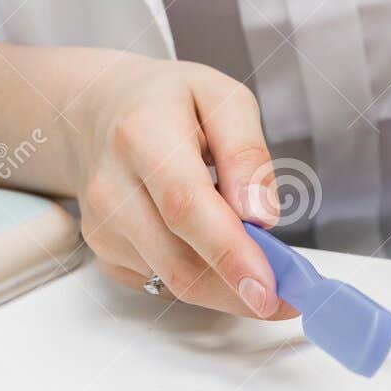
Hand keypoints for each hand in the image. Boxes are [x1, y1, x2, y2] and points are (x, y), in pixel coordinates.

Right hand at [68, 53, 297, 318]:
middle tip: (290, 292)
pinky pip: (164, 284)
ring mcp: (103, 227)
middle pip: (180, 260)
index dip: (230, 253)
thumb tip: (261, 215)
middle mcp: (112, 188)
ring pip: (176, 282)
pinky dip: (205, 279)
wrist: (100, 112)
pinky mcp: (106, 253)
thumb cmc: (168, 102)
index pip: (186, 206)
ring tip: (266, 267)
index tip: (269, 287)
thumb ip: (247, 153)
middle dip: (241, 288)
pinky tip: (218, 251)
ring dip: (229, 288)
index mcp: (142, 135)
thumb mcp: (223, 98)